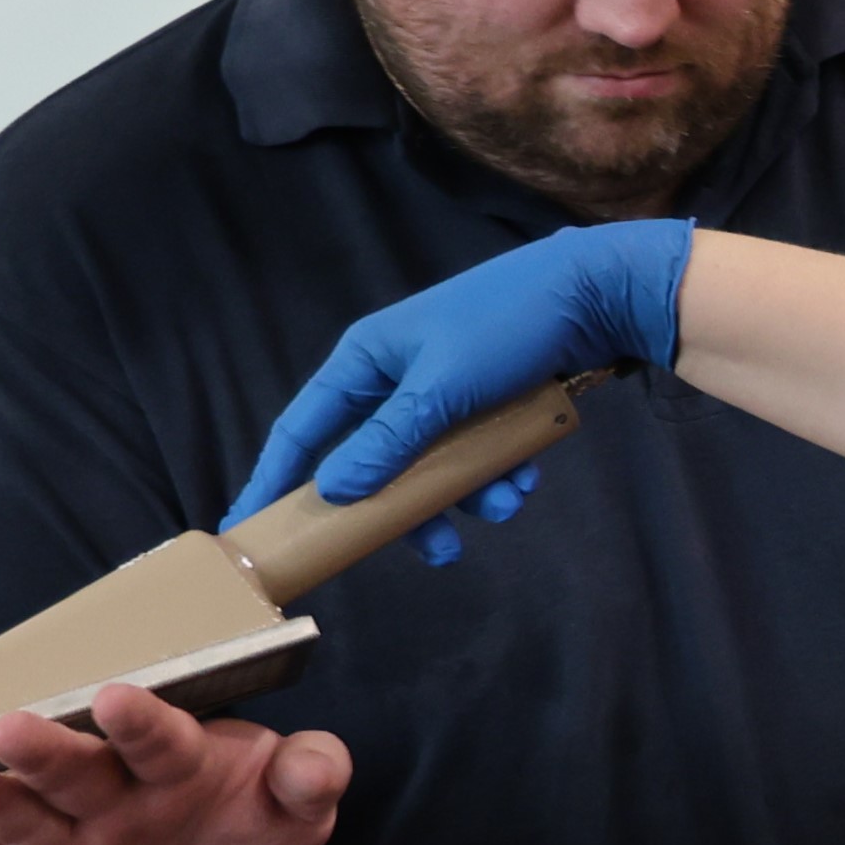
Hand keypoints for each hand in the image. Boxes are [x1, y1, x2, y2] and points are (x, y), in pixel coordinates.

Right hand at [0, 688, 349, 844]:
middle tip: (6, 727)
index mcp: (173, 762)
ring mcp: (70, 841)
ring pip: (26, 817)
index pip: (157, 738)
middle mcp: (110, 794)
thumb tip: (317, 770)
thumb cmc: (241, 825)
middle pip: (74, 768)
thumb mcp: (292, 810)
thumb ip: (310, 778)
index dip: (140, 722)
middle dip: (43, 750)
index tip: (119, 700)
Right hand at [228, 223, 695, 538]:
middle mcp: (396, 379)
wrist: (595, 293)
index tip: (249, 527)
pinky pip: (476, 456)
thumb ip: (389, 441)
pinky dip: (500, 473)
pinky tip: (528, 476)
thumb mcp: (442, 387)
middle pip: (376, 463)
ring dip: (470, 494)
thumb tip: (334, 491)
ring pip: (434, 468)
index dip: (276, 480)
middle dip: (412, 510)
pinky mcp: (486, 404)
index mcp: (365, 362)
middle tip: (436, 551)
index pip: (302, 430)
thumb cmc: (507, 324)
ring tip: (506, 504)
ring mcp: (443, 393)